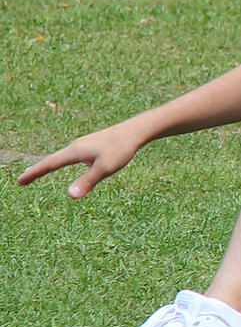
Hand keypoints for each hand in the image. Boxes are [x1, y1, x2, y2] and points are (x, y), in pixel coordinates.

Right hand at [16, 123, 142, 198]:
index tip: (19, 181)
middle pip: (52, 160)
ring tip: (38, 171)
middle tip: (22, 179)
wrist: (136, 130)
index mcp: (75, 151)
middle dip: (37, 170)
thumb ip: (87, 182)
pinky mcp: (92, 144)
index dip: (34, 174)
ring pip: (62, 156)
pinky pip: (72, 155)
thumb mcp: (105, 168)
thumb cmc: (121, 149)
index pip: (49, 164)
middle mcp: (76, 146)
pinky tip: (66, 161)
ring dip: (48, 164)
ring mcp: (83, 144)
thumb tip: (69, 195)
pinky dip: (61, 160)